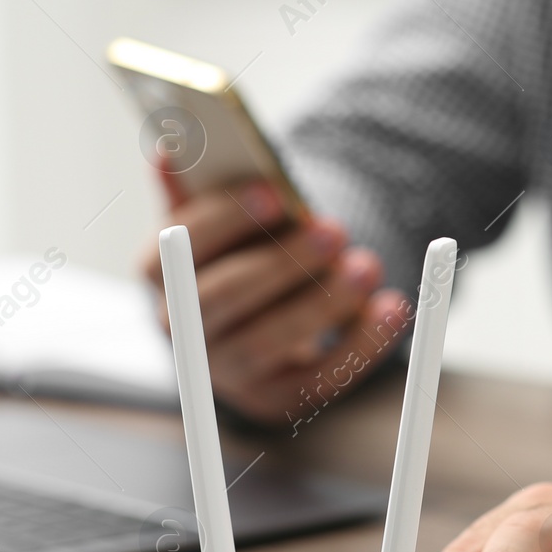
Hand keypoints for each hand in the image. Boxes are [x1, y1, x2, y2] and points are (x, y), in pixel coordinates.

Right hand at [141, 174, 411, 424]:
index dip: (224, 219)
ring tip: (367, 265)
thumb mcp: (216, 216)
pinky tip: (390, 308)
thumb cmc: (239, 252)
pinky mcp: (274, 400)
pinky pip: (316, 379)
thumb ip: (196, 186)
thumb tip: (169, 151)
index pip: (178, 247)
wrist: (253, 323)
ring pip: (269, 343)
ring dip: (323, 303)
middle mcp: (182, 330)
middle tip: (333, 229)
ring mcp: (226, 372)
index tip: (274, 193)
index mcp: (161, 273)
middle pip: (222, 300)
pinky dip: (359, 345)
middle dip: (281, 263)